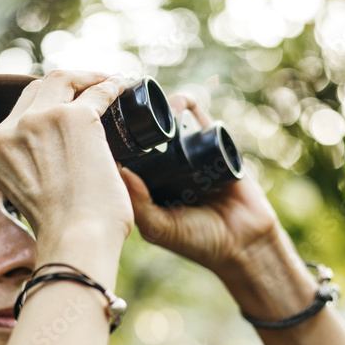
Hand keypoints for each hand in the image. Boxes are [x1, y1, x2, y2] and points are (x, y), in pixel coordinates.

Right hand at [0, 70, 133, 247]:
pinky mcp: (75, 118)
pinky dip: (111, 85)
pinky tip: (121, 85)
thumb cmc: (64, 230)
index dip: (44, 105)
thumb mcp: (28, 194)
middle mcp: (9, 131)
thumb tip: (65, 156)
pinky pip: (97, 91)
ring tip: (107, 81)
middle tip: (89, 89)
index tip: (66, 106)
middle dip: (63, 85)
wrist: (76, 240)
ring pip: (61, 80)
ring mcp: (40, 120)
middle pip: (36, 89)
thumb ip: (32, 169)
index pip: (17, 115)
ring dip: (86, 78)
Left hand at [119, 93, 282, 280]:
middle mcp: (167, 168)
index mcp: (148, 186)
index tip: (100, 125)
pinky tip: (178, 102)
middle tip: (121, 104)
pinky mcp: (215, 146)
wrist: (244, 243)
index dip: (115, 142)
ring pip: (171, 123)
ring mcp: (190, 155)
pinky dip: (188, 105)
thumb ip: (140, 204)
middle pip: (147, 136)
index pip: (127, 157)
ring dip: (160, 108)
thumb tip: (118, 169)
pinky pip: (199, 119)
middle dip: (135, 120)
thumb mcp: (160, 228)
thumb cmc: (198, 242)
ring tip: (148, 101)